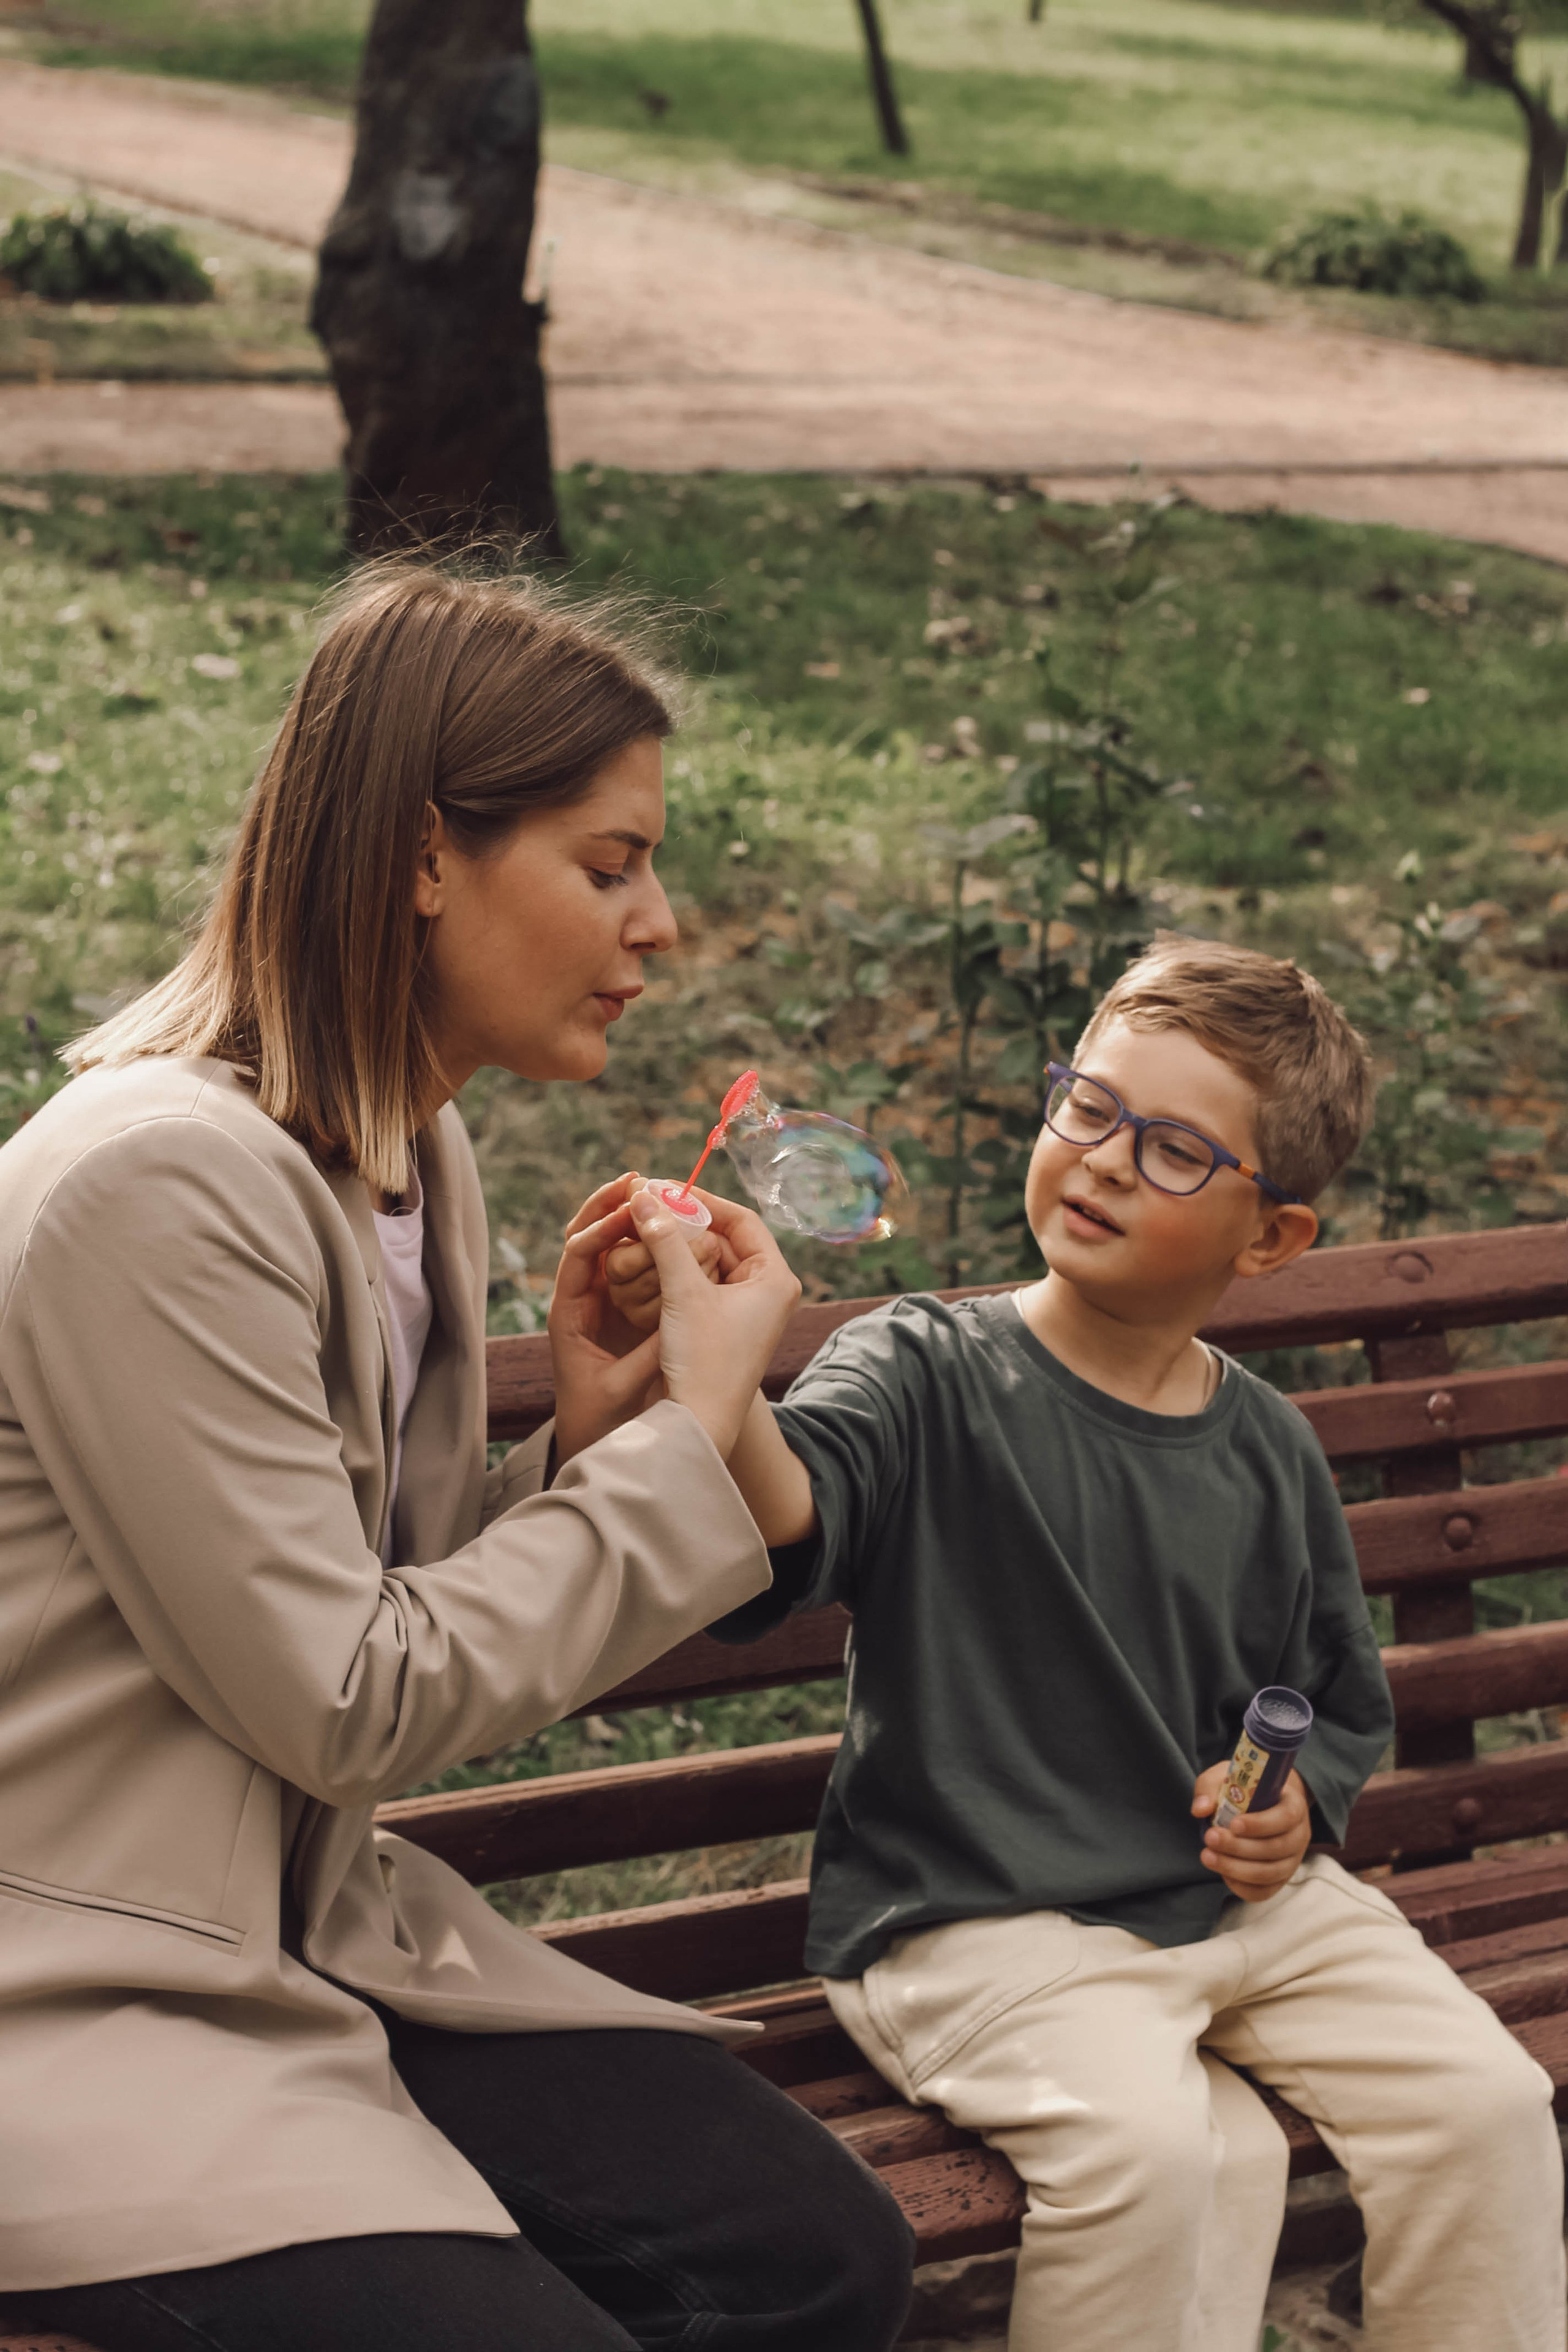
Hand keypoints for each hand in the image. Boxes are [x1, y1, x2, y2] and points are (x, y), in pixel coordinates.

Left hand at [548, 1173, 666, 1464]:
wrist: (593, 1440)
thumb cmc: (600, 1418)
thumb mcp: (622, 1388)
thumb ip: (647, 1352)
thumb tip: (678, 1315)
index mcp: (567, 1313)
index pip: (577, 1254)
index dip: (602, 1226)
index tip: (631, 1208)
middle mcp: (577, 1298)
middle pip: (584, 1235)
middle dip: (607, 1205)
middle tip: (636, 1177)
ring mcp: (597, 1299)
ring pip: (605, 1244)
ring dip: (625, 1215)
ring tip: (652, 1190)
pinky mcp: (617, 1305)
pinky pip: (626, 1262)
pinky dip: (643, 1241)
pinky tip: (668, 1227)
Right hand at [556, 1184, 799, 1461]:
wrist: (699, 1423)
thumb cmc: (702, 1359)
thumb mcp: (682, 1292)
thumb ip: (665, 1239)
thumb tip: (643, 1193)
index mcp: (776, 1278)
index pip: (742, 1220)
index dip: (702, 1201)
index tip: (665, 1190)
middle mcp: (770, 1291)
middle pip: (726, 1239)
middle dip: (686, 1224)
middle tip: (648, 1208)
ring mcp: (751, 1311)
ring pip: (711, 1262)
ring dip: (678, 1248)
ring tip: (643, 1233)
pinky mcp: (729, 1327)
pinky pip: (704, 1286)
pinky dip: (678, 1274)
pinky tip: (649, 1265)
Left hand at [1192, 1763, 1310, 1902]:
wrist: (1264, 1802)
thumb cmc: (1245, 1789)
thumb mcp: (1227, 1777)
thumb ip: (1210, 1788)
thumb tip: (1200, 1809)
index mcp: (1293, 1804)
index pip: (1286, 1817)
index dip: (1260, 1824)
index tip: (1233, 1824)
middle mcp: (1299, 1834)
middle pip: (1276, 1848)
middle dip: (1239, 1847)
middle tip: (1210, 1838)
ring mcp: (1293, 1859)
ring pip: (1270, 1873)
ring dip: (1236, 1868)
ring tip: (1208, 1857)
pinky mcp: (1281, 1878)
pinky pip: (1265, 1891)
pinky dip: (1242, 1886)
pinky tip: (1223, 1872)